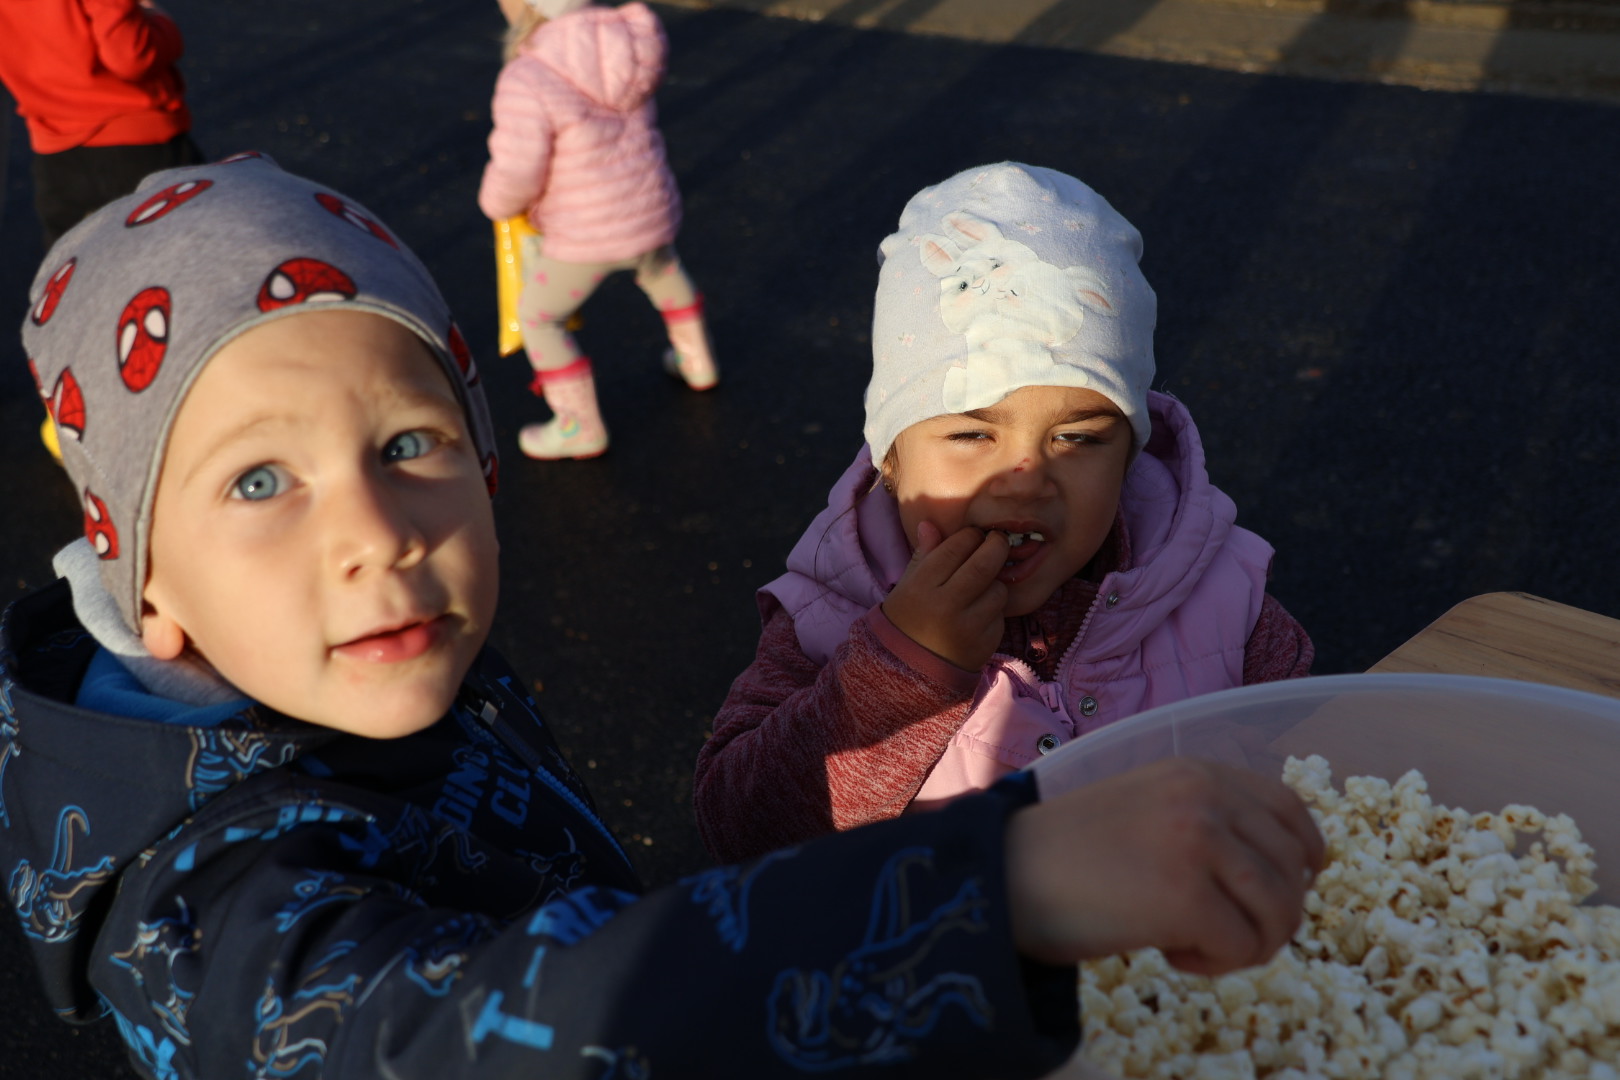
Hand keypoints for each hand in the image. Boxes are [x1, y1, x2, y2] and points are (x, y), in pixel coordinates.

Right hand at [881, 521, 1008, 671]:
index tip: (973, 535)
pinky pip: (1000, 615)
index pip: (956, 547)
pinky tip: (980, 611)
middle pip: (984, 564)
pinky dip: (994, 609)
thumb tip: (929, 524)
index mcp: (922, 586)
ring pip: (999, 589)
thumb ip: (923, 555)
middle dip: (997, 546)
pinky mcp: (985, 644)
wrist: (909, 672)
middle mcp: (946, 606)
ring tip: (983, 584)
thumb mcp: (907, 586)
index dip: (970, 535)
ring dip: (996, 581)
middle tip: (998, 541)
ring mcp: (968, 627)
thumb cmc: (907, 621)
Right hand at [1005, 758, 1324, 974]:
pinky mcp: (1187, 896)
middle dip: (1272, 916)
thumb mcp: (1144, 807)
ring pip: (1280, 911)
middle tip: (1223, 936)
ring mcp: (1199, 843)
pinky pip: (1244, 947)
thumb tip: (1272, 874)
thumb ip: (1203, 820)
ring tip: (1194, 948)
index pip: (1289, 809)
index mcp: (1196, 771)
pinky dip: (1215, 965)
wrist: (1005, 875)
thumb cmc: (1063, 855)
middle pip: (1293, 869)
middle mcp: (1206, 797)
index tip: (1289, 889)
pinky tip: (1170, 955)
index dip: (1303, 856)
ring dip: (1249, 945)